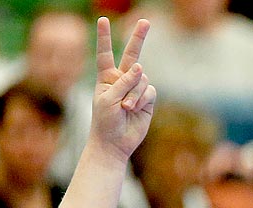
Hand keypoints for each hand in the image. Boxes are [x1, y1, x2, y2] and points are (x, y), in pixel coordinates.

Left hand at [90, 16, 156, 161]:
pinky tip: (134, 109)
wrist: (115, 143)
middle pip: (132, 54)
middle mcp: (122, 79)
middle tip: (146, 21)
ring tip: (125, 108)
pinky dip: (142, 99)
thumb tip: (140, 67)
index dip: (105, 37)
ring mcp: (136, 90)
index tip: (103, 20)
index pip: (105, 53)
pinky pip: (150, 91)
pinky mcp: (147, 101)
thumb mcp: (108, 99)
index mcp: (106, 76)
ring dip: (134, 93)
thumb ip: (123, 82)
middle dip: (139, 38)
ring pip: (142, 79)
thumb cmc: (104, 121)